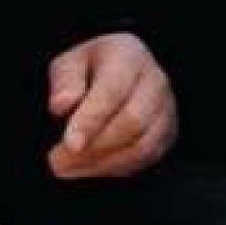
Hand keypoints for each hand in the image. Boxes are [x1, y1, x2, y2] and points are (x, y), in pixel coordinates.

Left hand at [45, 31, 176, 178]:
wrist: (119, 74)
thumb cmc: (90, 70)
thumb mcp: (69, 64)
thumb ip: (64, 81)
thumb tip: (62, 105)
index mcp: (129, 56)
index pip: (113, 91)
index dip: (91, 121)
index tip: (69, 144)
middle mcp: (155, 81)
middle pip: (132, 122)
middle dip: (94, 147)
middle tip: (57, 161)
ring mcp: (166, 110)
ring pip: (141, 146)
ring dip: (102, 163)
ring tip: (68, 168)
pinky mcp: (167, 134)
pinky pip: (145, 159)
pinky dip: (115, 169)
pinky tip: (89, 168)